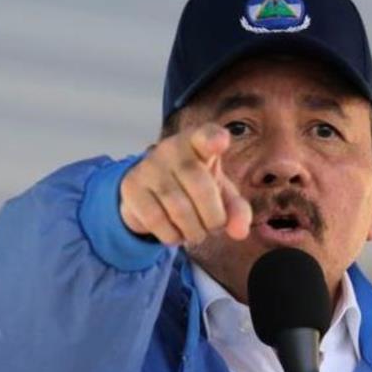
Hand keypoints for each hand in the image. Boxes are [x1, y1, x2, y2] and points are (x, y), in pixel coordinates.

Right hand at [120, 122, 251, 245]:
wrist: (152, 192)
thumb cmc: (195, 188)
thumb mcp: (220, 195)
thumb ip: (237, 210)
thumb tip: (240, 231)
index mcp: (199, 142)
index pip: (207, 135)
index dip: (214, 139)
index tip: (220, 142)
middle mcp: (172, 148)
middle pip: (201, 187)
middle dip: (213, 218)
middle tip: (214, 228)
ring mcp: (149, 166)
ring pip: (179, 208)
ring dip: (194, 231)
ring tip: (197, 233)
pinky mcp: (131, 186)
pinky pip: (156, 220)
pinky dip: (172, 236)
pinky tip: (176, 233)